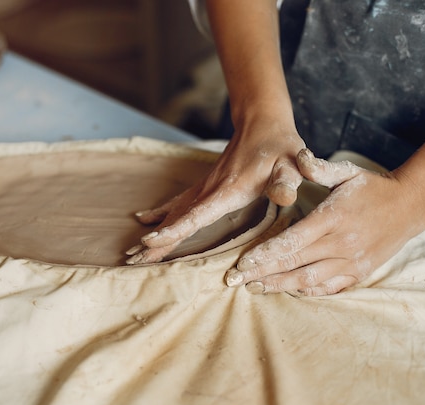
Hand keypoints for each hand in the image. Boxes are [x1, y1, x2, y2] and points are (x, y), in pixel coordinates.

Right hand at [126, 124, 304, 263]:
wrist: (263, 124)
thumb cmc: (280, 148)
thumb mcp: (292, 164)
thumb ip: (287, 182)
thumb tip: (286, 197)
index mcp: (229, 191)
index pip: (196, 216)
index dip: (174, 231)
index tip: (151, 242)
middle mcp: (211, 190)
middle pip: (177, 219)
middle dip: (155, 242)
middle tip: (132, 260)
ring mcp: (205, 187)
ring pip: (174, 213)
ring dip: (154, 232)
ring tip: (133, 251)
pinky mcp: (205, 186)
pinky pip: (178, 202)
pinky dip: (161, 214)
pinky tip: (144, 219)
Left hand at [225, 148, 424, 295]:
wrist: (411, 206)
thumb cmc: (372, 188)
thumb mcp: (347, 172)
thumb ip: (319, 168)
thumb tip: (298, 156)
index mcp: (332, 218)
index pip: (291, 242)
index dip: (264, 255)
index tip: (241, 263)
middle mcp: (341, 244)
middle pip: (294, 264)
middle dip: (262, 274)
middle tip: (234, 281)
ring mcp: (351, 262)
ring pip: (308, 281)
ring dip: (279, 286)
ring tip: (254, 288)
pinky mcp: (359, 273)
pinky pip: (328, 288)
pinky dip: (305, 291)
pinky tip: (285, 291)